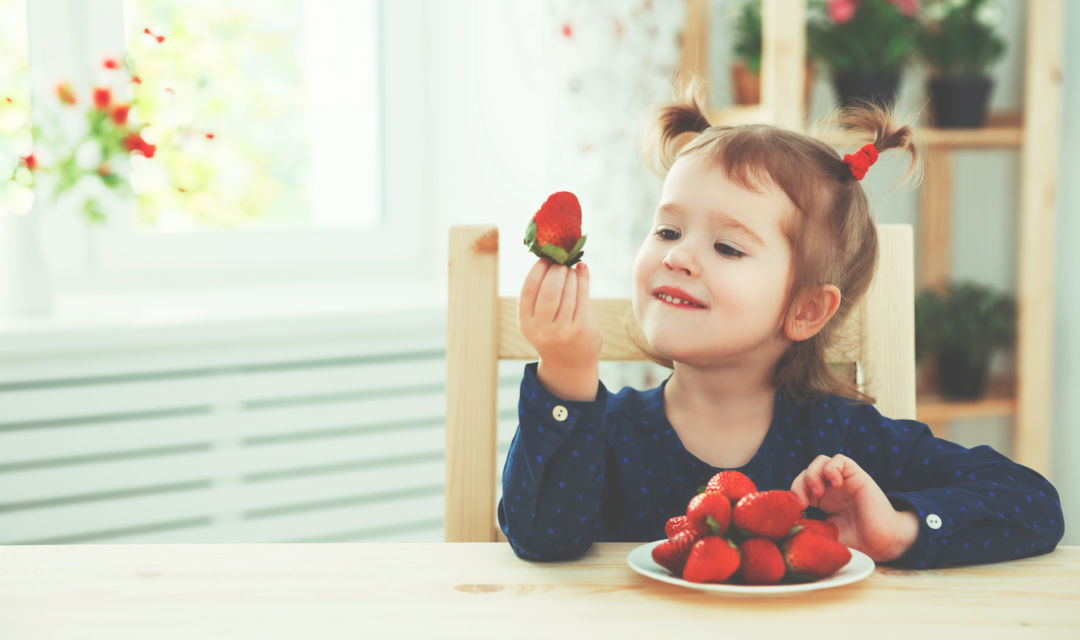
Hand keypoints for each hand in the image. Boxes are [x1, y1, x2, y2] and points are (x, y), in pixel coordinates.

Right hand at [518, 259, 601, 400]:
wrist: (569, 364)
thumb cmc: (552, 333)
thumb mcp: (537, 319)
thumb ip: (538, 295)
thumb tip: (549, 258)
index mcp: (526, 323)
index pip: (529, 288)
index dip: (537, 270)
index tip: (544, 259)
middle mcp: (542, 328)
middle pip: (549, 289)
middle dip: (556, 270)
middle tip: (561, 262)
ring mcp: (563, 330)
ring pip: (568, 291)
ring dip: (570, 274)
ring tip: (571, 268)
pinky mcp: (581, 328)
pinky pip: (582, 296)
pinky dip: (583, 279)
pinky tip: (582, 270)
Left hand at [790, 454, 918, 562]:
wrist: (883, 544)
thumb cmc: (857, 542)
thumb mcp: (826, 535)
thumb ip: (809, 528)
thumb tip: (786, 524)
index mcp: (822, 501)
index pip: (800, 485)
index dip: (793, 494)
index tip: (796, 512)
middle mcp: (832, 488)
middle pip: (806, 472)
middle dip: (799, 484)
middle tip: (803, 504)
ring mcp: (844, 481)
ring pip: (820, 461)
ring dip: (812, 474)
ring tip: (818, 493)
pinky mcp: (858, 476)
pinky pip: (840, 460)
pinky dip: (832, 468)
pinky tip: (835, 484)